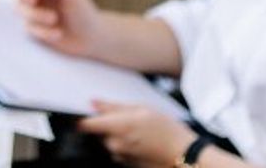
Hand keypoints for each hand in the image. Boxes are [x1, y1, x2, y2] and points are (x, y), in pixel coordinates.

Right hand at [14, 0, 102, 56]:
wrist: (91, 39)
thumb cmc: (83, 12)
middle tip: (34, 0)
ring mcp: (34, 10)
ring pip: (20, 9)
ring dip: (36, 15)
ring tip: (54, 19)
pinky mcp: (34, 27)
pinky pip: (28, 27)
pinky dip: (43, 31)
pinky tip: (58, 33)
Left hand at [78, 102, 194, 166]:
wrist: (183, 153)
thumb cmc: (166, 129)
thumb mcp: (141, 108)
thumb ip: (113, 106)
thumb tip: (94, 103)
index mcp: (117, 127)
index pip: (85, 125)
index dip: (82, 118)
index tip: (83, 112)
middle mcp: (115, 144)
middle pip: (98, 132)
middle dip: (106, 124)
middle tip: (125, 117)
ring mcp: (120, 156)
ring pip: (107, 141)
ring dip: (115, 134)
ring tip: (136, 129)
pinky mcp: (126, 164)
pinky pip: (117, 150)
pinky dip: (123, 144)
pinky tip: (139, 139)